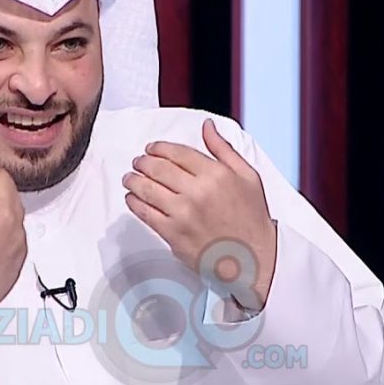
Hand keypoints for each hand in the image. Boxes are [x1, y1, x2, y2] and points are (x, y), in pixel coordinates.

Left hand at [122, 119, 276, 309]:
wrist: (253, 257)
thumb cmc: (251, 219)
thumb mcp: (247, 176)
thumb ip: (223, 149)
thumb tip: (208, 127)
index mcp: (216, 174)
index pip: (177, 153)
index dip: (159, 148)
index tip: (152, 149)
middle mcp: (197, 192)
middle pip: (158, 168)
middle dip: (143, 162)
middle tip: (138, 162)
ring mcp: (183, 214)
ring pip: (147, 189)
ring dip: (133, 180)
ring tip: (130, 178)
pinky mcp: (174, 234)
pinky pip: (146, 214)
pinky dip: (134, 203)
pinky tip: (132, 199)